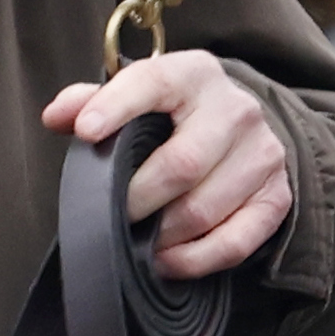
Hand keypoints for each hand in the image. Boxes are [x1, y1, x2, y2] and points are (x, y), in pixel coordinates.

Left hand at [41, 49, 294, 280]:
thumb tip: (57, 117)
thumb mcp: (137, 95)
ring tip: (137, 241)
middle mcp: (237, 110)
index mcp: (195, 74)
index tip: (85, 132)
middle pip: (183, 163)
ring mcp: (263, 154)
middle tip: (112, 214)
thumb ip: (92, 100)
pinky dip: (195, 259)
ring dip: (163, 235)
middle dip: (138, 198)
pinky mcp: (276, 197)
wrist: (241, 128)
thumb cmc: (174, 114)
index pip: (156, 83)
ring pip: (205, 209)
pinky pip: (236, 241)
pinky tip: (166, 260)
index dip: (118, 106)